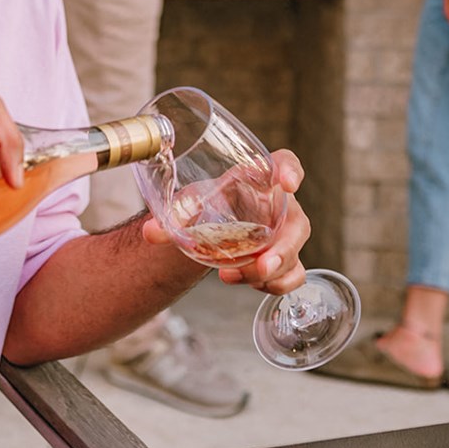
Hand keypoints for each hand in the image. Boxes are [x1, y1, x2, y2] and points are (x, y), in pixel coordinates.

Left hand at [141, 148, 310, 294]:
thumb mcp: (192, 204)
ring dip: (274, 272)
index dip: (291, 170)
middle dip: (284, 247)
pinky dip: (273, 285)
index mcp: (261, 177)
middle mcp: (280, 204)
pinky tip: (246, 283)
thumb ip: (173, 216)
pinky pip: (292, 275)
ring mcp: (286, 234)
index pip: (286, 163)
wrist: (212, 224)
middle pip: (297, 222)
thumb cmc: (210, 203)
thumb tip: (151, 232)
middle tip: (261, 264)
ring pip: (294, 253)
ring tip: (236, 276)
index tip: (287, 182)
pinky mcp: (284, 259)